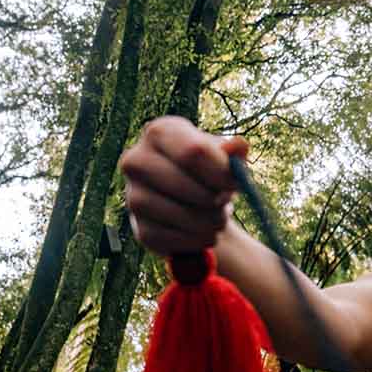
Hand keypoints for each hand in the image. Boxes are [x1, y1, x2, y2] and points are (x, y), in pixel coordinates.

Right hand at [119, 116, 247, 254]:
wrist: (195, 204)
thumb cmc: (211, 172)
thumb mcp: (225, 157)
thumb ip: (234, 151)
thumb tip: (238, 145)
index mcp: (159, 133)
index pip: (193, 152)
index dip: (220, 172)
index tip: (234, 182)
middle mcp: (136, 160)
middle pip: (185, 185)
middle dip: (214, 199)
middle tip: (223, 201)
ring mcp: (134, 196)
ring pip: (180, 215)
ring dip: (210, 222)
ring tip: (217, 216)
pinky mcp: (140, 230)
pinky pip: (176, 239)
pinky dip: (198, 239)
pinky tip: (204, 231)